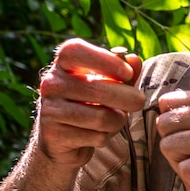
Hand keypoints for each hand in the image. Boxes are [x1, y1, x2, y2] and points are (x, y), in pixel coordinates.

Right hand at [32, 39, 144, 169]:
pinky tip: (99, 134)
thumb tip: (134, 60)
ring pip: (101, 117)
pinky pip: (96, 137)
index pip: (75, 50)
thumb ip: (121, 73)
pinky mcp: (54, 135)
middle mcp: (51, 84)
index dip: (105, 60)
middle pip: (97, 88)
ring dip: (118, 121)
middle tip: (139, 101)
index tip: (128, 73)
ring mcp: (50, 110)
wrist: (60, 139)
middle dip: (128, 97)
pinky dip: (106, 137)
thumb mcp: (105, 85)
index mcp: (62, 65)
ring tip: (116, 119)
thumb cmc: (88, 105)